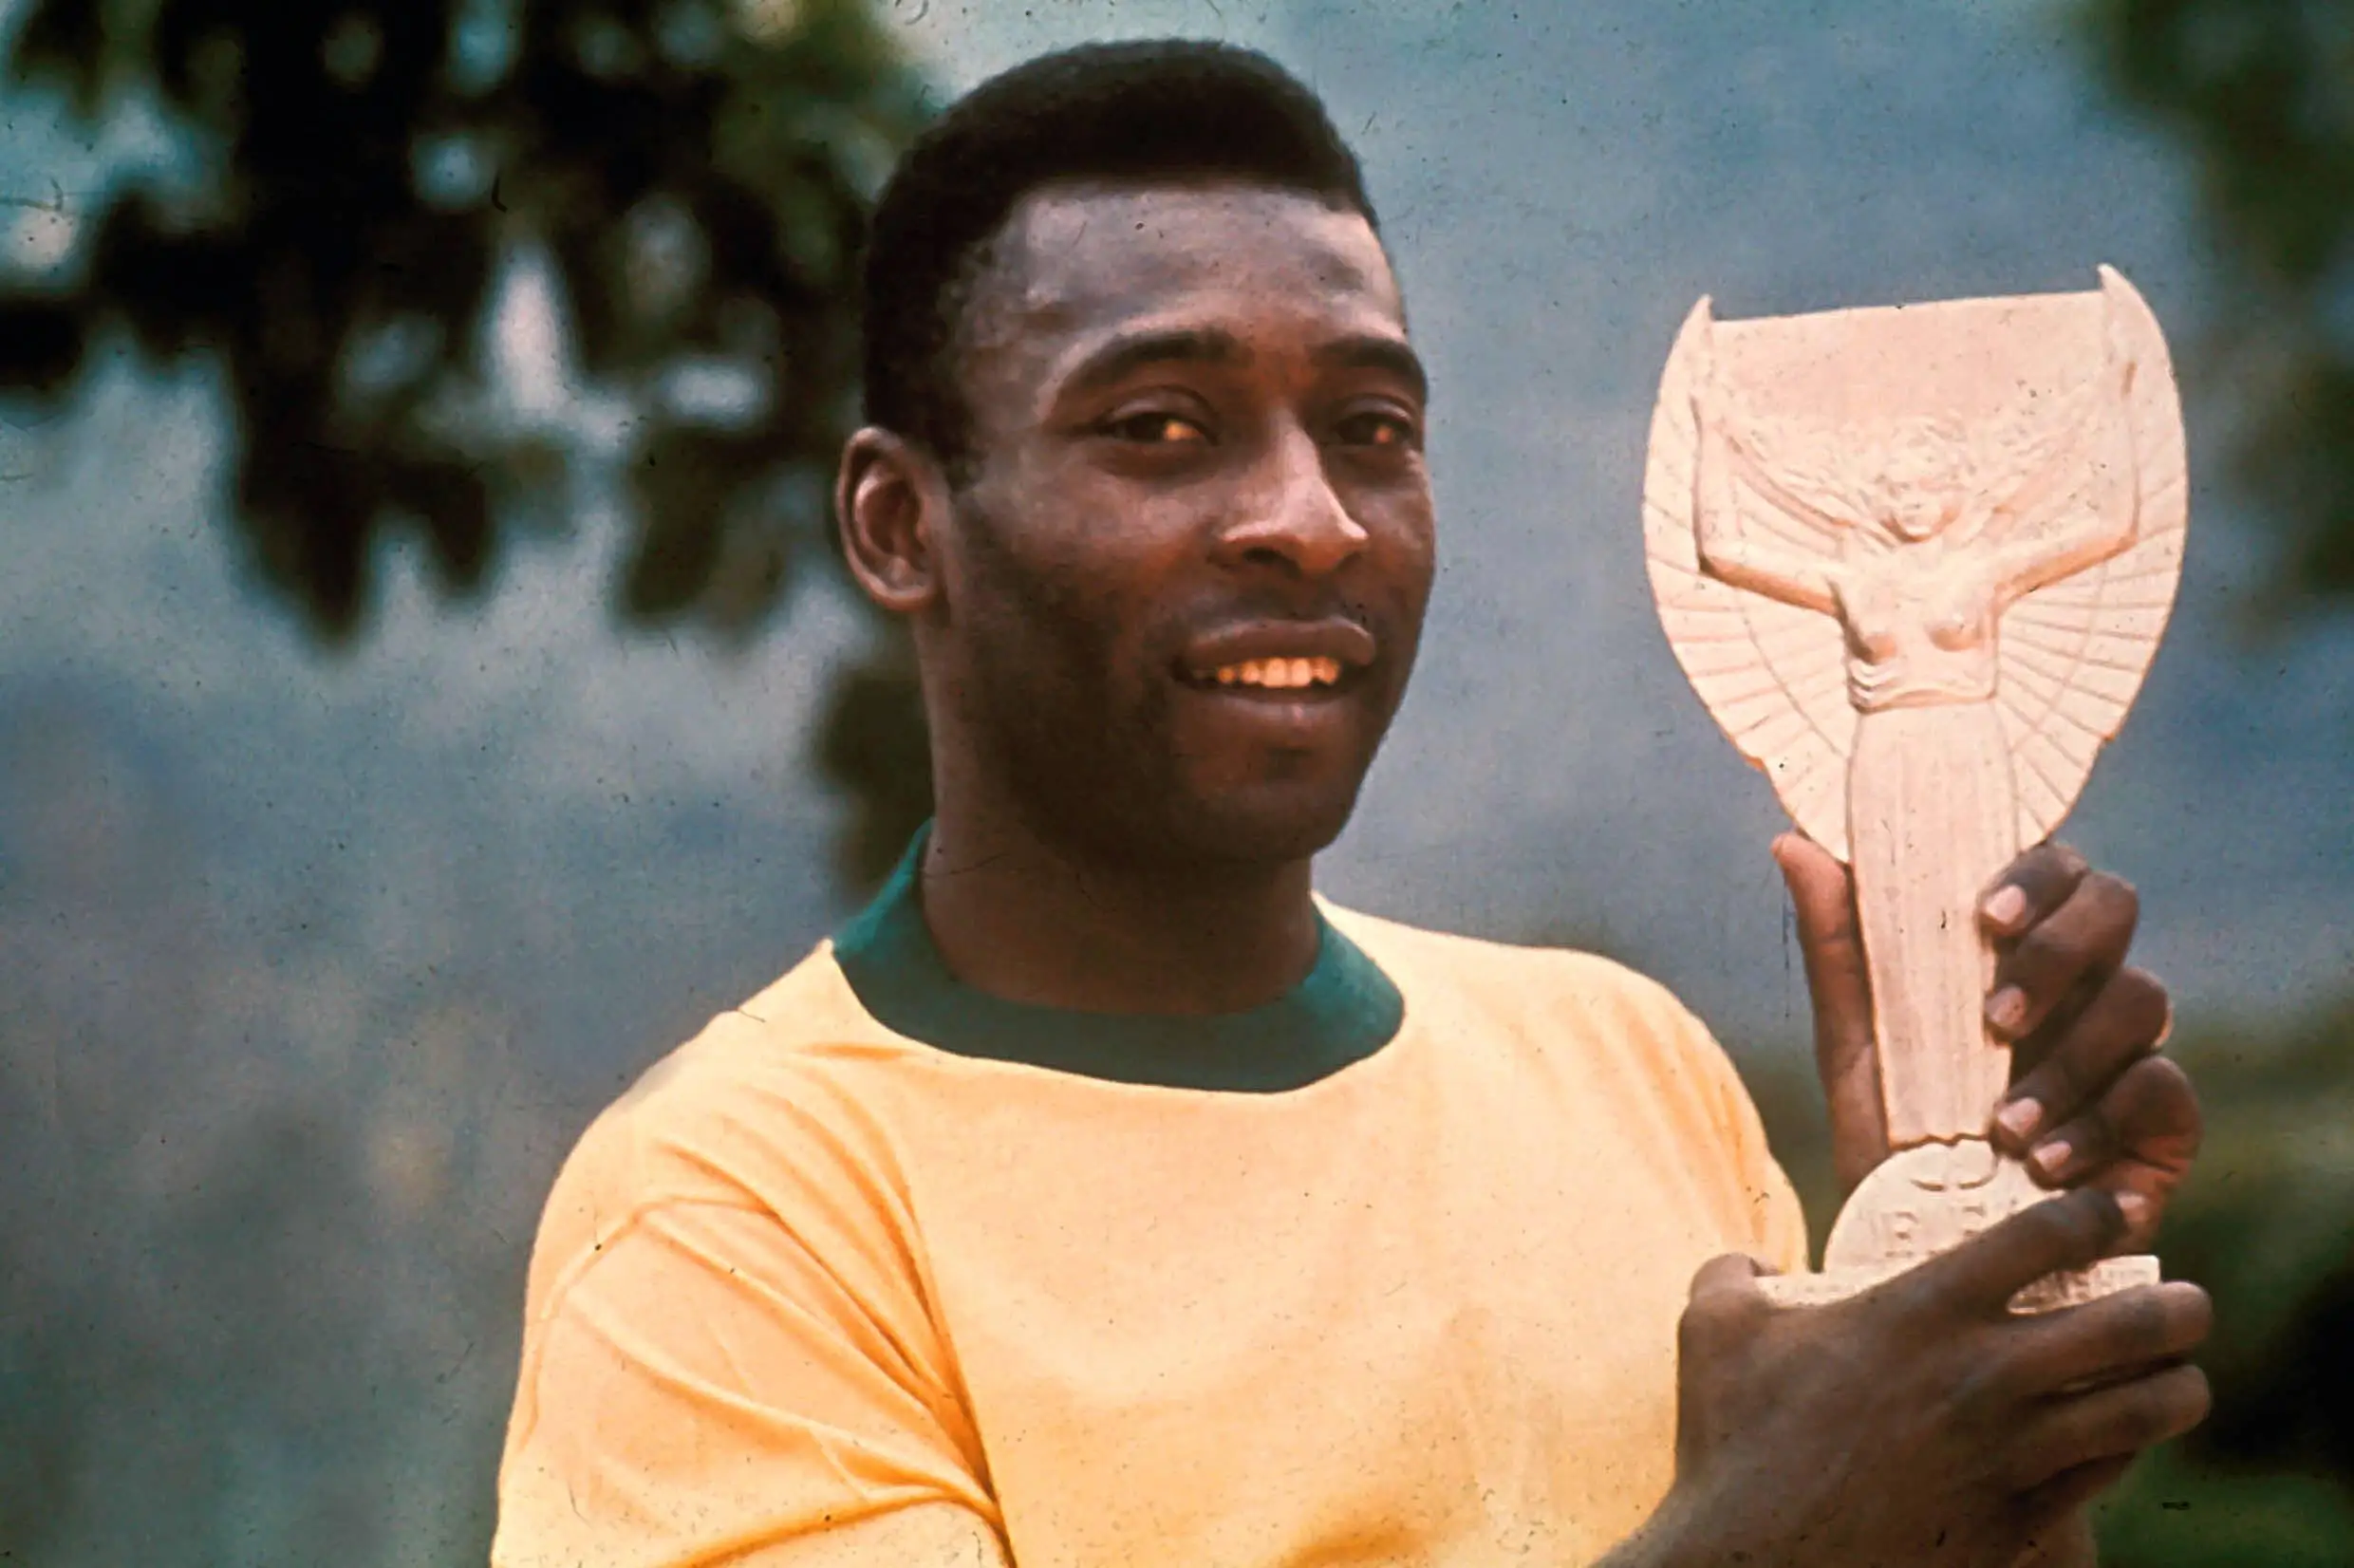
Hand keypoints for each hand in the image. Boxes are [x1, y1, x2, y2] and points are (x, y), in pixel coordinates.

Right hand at [1642, 1189, 2211, 1567]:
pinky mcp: (2015, 1521)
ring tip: (2177, 1373)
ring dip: (2175, 1387)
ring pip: (2146, 1412)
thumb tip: (1749, 1265)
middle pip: (2134, 1325)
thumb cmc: (1733, 1441)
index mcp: (1920, 1310)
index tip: (2110, 1210)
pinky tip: (2122, 1436)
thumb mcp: (1712, 1329)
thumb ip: (1735, 1273)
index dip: (2095, 1211)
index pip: (2045, 1236)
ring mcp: (2009, 1455)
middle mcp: (1982, 1376)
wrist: (1757, 1564)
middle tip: (2181, 1301)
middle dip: (2178, 1306)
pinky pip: (2107, 1476)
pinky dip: (2128, 1449)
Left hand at [1775, 834, 2199, 1248]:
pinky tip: (2044, 1166)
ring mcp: (2128, 1047)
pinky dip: (2098, 1125)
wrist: (1931, 1256)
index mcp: (2019, 950)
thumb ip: (1837, 949)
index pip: (2054, 867)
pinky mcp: (2164, 1124)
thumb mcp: (1853, 1048)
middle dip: (2058, 952)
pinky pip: (2163, 1090)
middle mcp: (2082, 985)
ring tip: (2001, 1125)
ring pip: (2141, 998)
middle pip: (2114, 905)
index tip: (1986, 917)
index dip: (2035, 873)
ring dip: (2067, 1060)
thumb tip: (1795, 844)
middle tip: (1995, 1020)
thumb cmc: (1898, 1139)